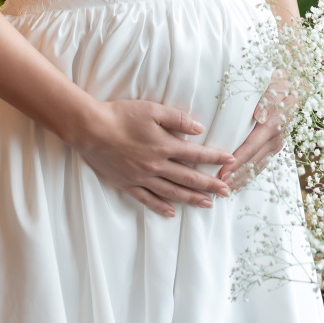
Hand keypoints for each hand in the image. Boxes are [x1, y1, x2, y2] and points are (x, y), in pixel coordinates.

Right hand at [72, 99, 235, 217]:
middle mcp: (157, 166)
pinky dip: (161, 207)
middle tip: (226, 191)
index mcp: (164, 146)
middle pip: (188, 178)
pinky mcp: (128, 184)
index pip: (196, 155)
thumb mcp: (152, 110)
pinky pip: (148, 200)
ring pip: (172, 192)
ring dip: (192, 199)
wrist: (92, 130)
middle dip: (209, 185)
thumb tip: (199, 129)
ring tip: (207, 204)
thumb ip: (177, 119)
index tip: (231, 161)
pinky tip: (171, 212)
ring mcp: (142, 178)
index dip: (215, 158)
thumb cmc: (122, 115)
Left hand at [216, 68, 299, 192]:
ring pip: (257, 166)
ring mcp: (276, 144)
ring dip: (241, 179)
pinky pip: (261, 163)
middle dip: (235, 176)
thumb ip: (267, 99)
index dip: (236, 161)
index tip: (222, 173)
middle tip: (217, 188)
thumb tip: (259, 115)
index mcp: (273, 125)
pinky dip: (249, 174)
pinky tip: (238, 182)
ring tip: (224, 190)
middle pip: (253, 162)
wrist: (295, 83)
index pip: (251, 147)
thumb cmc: (278, 82)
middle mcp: (276, 138)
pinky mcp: (275, 145)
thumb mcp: (273, 85)